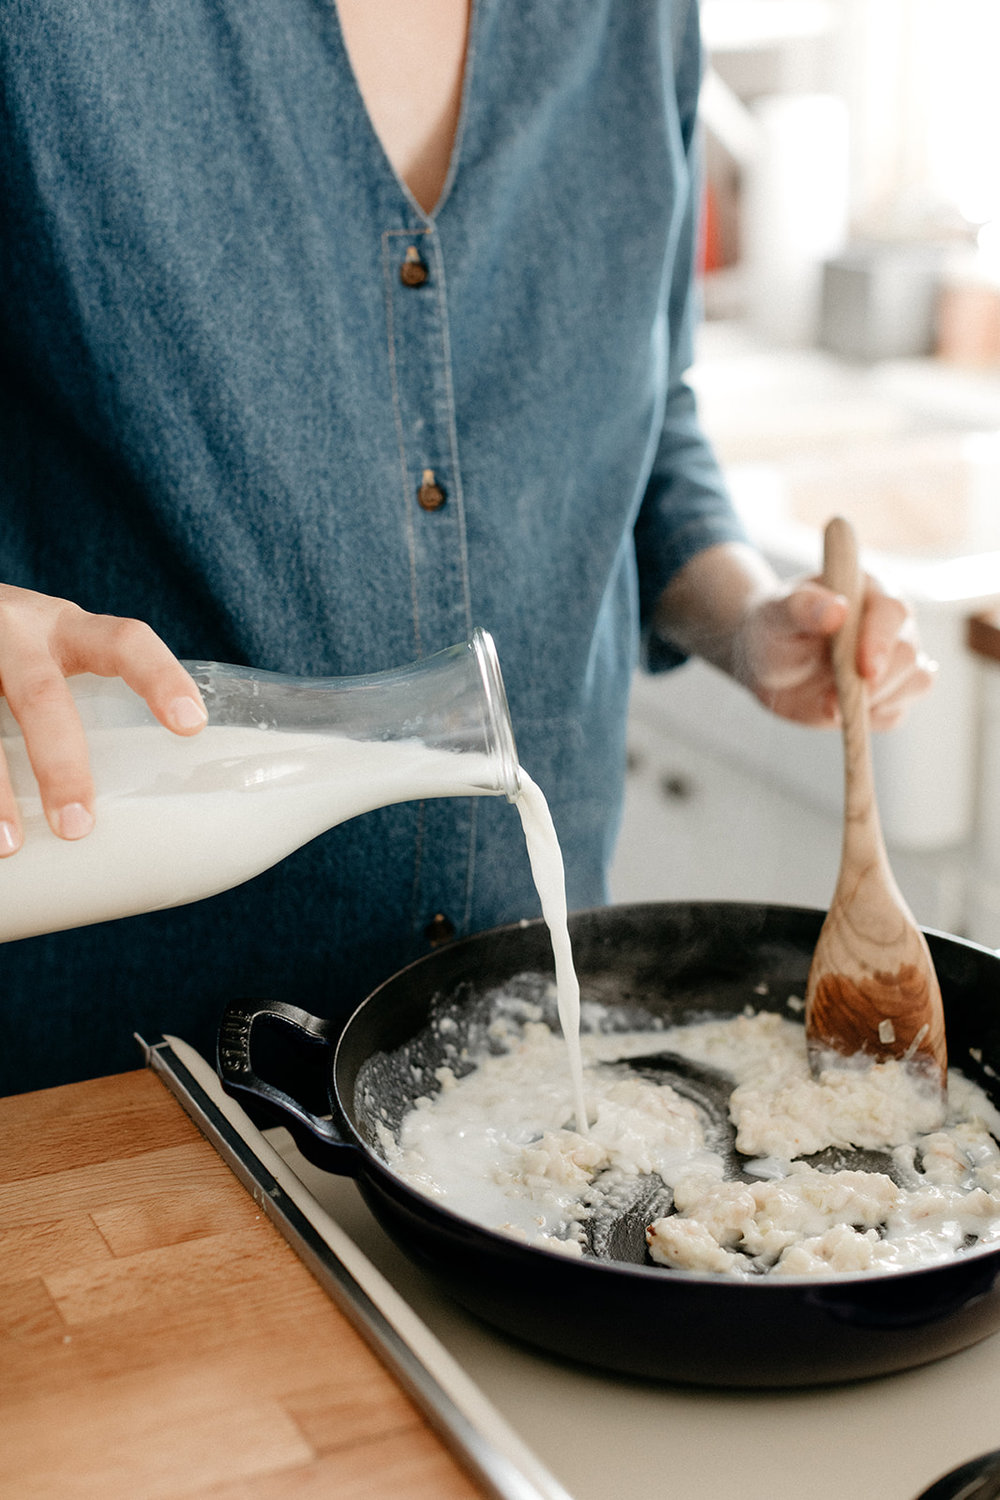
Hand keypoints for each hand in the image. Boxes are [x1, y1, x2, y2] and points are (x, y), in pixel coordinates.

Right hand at [0, 584, 206, 854]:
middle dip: (61, 762)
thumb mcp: (49, 658)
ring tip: (8, 847)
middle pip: (43, 695)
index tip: (191, 725)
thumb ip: (80, 709)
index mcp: (66, 629)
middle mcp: (15, 632)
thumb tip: (137, 823)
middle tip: (78, 827)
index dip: (160, 677)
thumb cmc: (10, 655)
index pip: (125, 641)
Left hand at [654, 542, 934, 730]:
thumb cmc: (773, 629)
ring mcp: (894, 661)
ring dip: (876, 703)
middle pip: (908, 654)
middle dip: (876, 683)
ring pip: (916, 683)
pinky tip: (838, 711)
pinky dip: (870, 720)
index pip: (893, 612)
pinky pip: (896, 714)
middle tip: (832, 699)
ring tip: (828, 705)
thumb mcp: (775, 615)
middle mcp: (891, 625)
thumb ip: (801, 607)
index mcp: (870, 592)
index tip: (863, 670)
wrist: (765, 665)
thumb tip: (836, 610)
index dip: (882, 642)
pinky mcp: (888, 695)